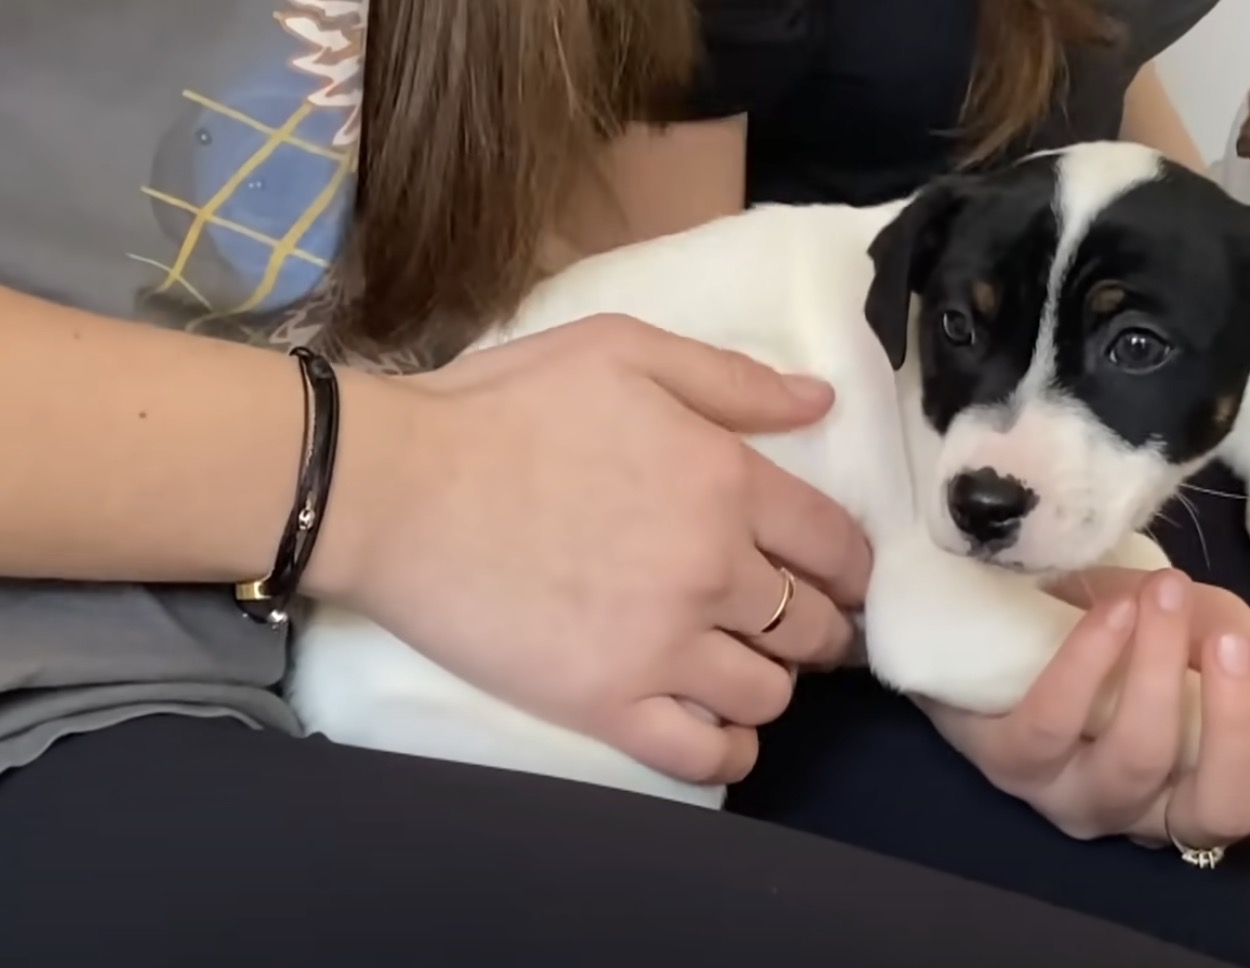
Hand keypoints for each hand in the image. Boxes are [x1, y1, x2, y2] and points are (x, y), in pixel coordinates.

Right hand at [313, 314, 871, 785]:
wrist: (398, 488)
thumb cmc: (503, 408)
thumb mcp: (621, 352)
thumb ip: (729, 379)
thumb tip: (820, 402)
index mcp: (725, 482)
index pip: (836, 544)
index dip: (852, 566)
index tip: (843, 576)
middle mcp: (711, 571)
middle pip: (814, 627)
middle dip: (819, 627)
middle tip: (795, 624)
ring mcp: (661, 647)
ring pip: (769, 696)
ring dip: (769, 683)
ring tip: (741, 667)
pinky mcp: (606, 704)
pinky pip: (704, 755)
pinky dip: (727, 748)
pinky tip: (719, 729)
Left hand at [924, 569, 1249, 882]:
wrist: (1021, 596)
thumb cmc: (1134, 627)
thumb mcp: (1218, 632)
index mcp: (1219, 791)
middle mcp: (1153, 815)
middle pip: (1220, 812)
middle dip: (1236, 724)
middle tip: (1234, 645)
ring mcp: (1077, 797)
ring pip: (1136, 764)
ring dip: (1158, 673)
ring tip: (1167, 598)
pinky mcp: (1007, 762)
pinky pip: (1049, 727)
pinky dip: (1088, 662)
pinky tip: (1113, 613)